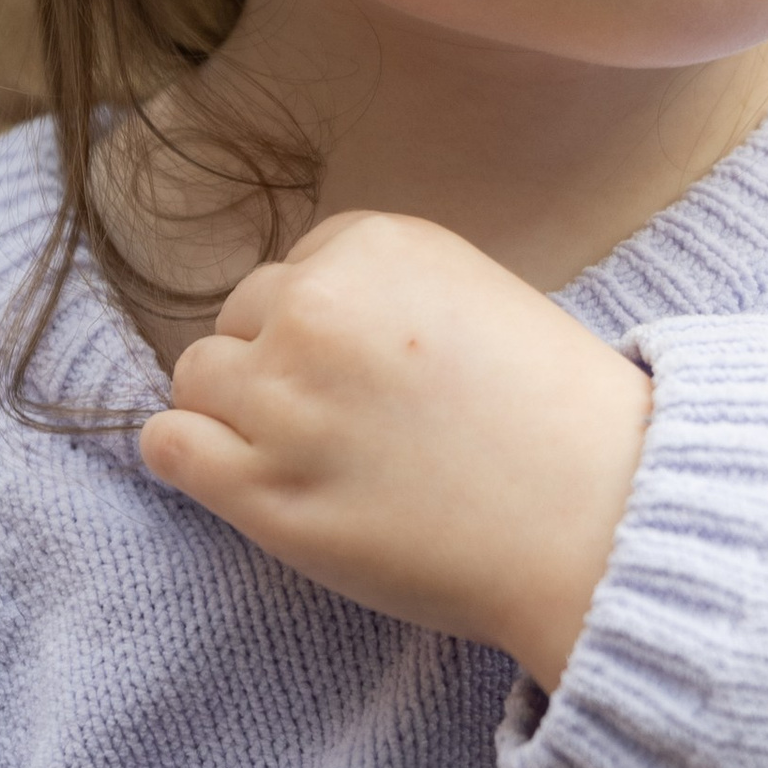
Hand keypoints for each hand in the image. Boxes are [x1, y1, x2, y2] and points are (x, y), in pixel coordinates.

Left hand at [141, 213, 651, 688]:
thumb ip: (384, 293)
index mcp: (376, 246)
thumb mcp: (476, 299)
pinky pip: (169, 446)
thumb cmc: (557, 421)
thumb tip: (302, 319)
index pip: (295, 272)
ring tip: (305, 458)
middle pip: (240, 320)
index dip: (324, 328)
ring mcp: (283, 399)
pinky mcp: (261, 489)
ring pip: (197, 379)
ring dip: (235, 414)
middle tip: (343, 426)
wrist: (598, 521)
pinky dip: (190, 457)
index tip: (370, 376)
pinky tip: (242, 479)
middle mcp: (318, 307)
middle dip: (277, 367)